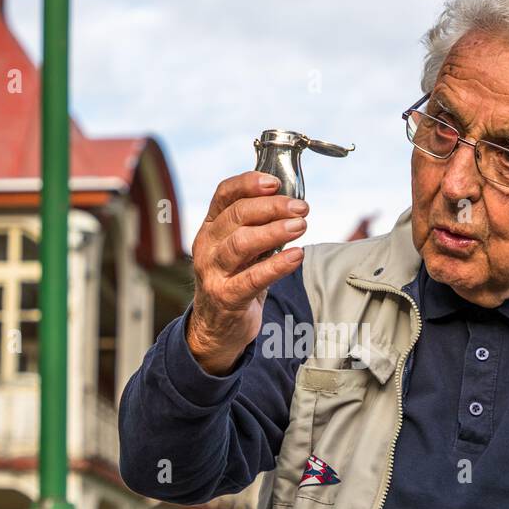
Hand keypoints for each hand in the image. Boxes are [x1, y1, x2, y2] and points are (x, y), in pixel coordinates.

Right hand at [186, 170, 308, 374]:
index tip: (275, 182)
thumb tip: (292, 203)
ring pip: (241, 243)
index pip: (224, 194)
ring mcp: (212, 272)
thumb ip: (258, 226)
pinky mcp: (225, 297)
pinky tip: (296, 256)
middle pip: (236, 216)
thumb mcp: (241, 248)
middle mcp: (207, 245)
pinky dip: (277, 266)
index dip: (248, 183)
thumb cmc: (235, 279)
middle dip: (272, 207)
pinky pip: (252, 278)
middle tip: (300, 207)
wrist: (217, 326)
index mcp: (210, 227)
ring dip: (274, 231)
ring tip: (300, 226)